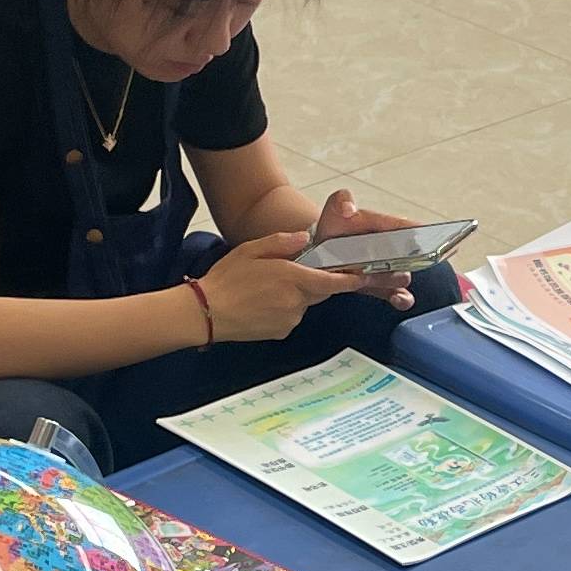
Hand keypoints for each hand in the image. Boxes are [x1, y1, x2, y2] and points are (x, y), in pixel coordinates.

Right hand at [196, 228, 385, 342]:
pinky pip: (291, 317)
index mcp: (291, 277)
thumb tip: (304, 238)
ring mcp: (290, 319)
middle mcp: (295, 301)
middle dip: (309, 282)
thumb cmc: (225, 279)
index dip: (352, 280)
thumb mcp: (251, 250)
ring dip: (293, 296)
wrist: (205, 314)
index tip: (365, 276)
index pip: (332, 281)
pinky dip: (283, 309)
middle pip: (317, 290)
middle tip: (282, 275)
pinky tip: (261, 304)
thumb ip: (281, 242)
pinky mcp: (281, 332)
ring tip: (263, 290)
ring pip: (303, 304)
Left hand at [308, 189, 423, 308]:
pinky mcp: (383, 289)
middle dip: (408, 257)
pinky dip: (402, 299)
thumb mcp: (334, 209)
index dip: (413, 228)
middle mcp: (392, 249)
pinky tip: (397, 299)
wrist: (322, 252)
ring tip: (390, 276)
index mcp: (383, 227)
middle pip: (409, 254)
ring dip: (397, 277)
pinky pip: (400, 296)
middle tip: (399, 257)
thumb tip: (348, 209)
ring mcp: (389, 270)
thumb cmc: (334, 228)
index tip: (422, 230)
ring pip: (403, 275)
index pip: (402, 226)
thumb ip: (341, 200)